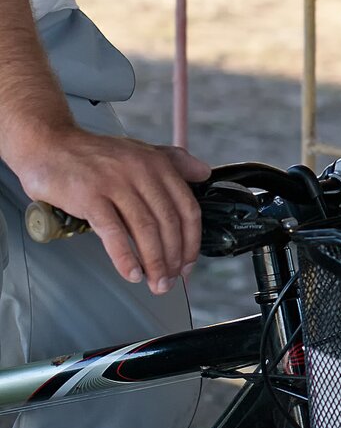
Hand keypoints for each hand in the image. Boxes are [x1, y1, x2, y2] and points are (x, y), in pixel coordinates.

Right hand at [7, 126, 209, 293]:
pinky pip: (113, 232)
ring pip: (145, 230)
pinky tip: (131, 273)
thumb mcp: (140, 151)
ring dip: (154, 262)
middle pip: (168, 223)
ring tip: (155, 283)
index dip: (191, 241)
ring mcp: (115, 183)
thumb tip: (205, 173)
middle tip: (171, 280)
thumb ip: (175, 161)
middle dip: (173, 258)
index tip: (188, 263)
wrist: (48, 145)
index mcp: (158, 164)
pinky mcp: (89, 196)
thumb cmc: (94, 154)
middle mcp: (141, 172)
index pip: (187, 208)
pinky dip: (125, 257)